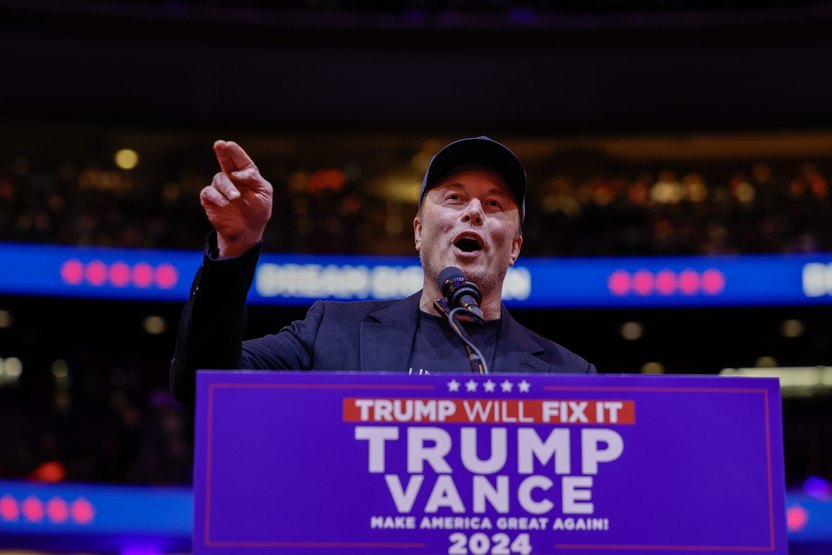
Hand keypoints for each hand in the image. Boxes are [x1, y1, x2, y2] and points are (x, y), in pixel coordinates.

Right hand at [200, 140, 272, 256]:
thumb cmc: (258, 211)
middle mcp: (232, 178)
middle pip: (226, 161)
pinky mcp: (210, 200)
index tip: (229, 144)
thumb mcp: (264, 193)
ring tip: (235, 197)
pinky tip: (225, 203)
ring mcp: (221, 188)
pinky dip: (216, 196)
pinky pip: (209, 193)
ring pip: (219, 179)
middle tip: (219, 144)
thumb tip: (237, 172)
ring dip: (227, 187)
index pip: (241, 160)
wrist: (248, 231)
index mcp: (247, 175)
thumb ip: (254, 179)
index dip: (235, 152)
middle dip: (223, 153)